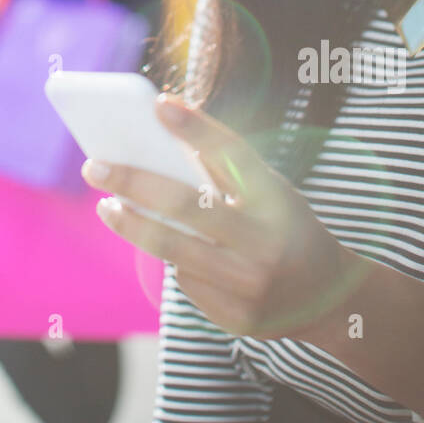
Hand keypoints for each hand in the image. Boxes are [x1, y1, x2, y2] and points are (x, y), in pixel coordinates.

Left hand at [82, 97, 369, 340]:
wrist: (330, 298)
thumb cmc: (286, 227)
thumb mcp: (272, 194)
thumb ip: (225, 174)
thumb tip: (157, 141)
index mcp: (280, 201)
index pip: (236, 156)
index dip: (198, 128)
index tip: (159, 104)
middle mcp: (268, 244)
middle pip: (188, 207)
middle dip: (133, 183)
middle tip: (94, 166)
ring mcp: (252, 286)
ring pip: (173, 250)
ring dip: (132, 225)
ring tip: (107, 206)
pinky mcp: (236, 318)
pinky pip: (186, 282)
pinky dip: (173, 260)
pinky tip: (171, 251)